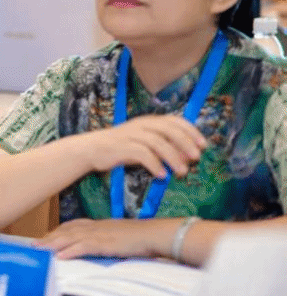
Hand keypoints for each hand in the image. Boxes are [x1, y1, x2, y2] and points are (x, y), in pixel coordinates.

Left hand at [39, 218, 168, 259]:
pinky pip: (83, 247)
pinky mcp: (105, 243)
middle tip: (33, 244)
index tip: (45, 237)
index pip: (72, 226)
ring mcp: (99, 234)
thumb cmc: (141, 237)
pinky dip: (70, 251)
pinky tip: (60, 256)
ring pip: (70, 238)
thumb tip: (98, 246)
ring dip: (52, 244)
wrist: (155, 234)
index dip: (57, 231)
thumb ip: (106, 239)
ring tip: (38, 249)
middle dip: (49, 238)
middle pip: (66, 231)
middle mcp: (95, 227)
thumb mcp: (119, 236)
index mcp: (98, 224)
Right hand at [80, 114, 205, 178]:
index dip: (191, 131)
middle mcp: (141, 125)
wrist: (91, 149)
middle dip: (185, 144)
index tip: (203, 145)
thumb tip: (188, 157)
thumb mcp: (145, 144)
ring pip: (158, 143)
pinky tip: (162, 175)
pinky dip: (155, 164)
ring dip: (173, 157)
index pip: (175, 120)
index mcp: (149, 121)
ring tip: (182, 172)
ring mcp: (131, 135)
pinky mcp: (122, 147)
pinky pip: (142, 154)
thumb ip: (166, 148)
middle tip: (196, 158)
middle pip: (169, 130)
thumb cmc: (122, 147)